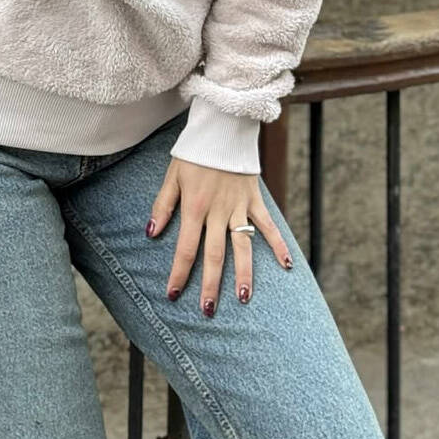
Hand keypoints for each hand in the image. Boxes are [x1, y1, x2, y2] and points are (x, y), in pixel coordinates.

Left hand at [146, 158, 291, 314]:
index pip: (186, 248)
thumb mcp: (172, 176)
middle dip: (210, 284)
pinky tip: (287, 265)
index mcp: (195, 207)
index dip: (179, 273)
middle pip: (214, 255)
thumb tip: (151, 233)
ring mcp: (239, 207)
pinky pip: (268, 226)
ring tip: (244, 298)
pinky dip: (278, 244)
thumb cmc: (194, 153)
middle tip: (208, 310)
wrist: (222, 128)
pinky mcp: (255, 200)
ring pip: (242, 246)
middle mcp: (218, 211)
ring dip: (244, 273)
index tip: (173, 294)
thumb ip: (163, 205)